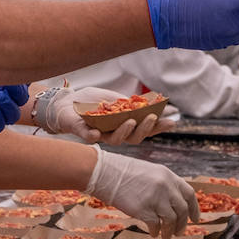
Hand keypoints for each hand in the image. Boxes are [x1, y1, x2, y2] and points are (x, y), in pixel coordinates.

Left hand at [32, 86, 164, 144]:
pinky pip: (90, 137)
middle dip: (145, 128)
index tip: (173, 121)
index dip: (158, 127)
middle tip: (152, 118)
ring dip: (125, 131)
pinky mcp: (83, 133)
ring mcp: (100, 135)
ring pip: (116, 140)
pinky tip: (98, 133)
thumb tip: (156, 102)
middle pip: (135, 137)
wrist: (65, 103)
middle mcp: (115, 133)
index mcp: (124, 125)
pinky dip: (94, 135)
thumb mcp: (113, 98)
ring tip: (132, 120)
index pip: (145, 128)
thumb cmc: (91, 101)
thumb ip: (129, 102)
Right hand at [85, 148, 198, 238]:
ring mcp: (155, 198)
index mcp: (168, 175)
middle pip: (182, 210)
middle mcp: (165, 186)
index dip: (194, 208)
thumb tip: (172, 203)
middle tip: (178, 232)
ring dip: (169, 230)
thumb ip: (163, 185)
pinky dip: (156, 231)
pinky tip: (152, 233)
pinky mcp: (143, 209)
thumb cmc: (122, 172)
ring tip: (165, 236)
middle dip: (182, 224)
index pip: (189, 194)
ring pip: (171, 220)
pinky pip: (155, 225)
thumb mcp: (148, 172)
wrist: (103, 172)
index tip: (195, 219)